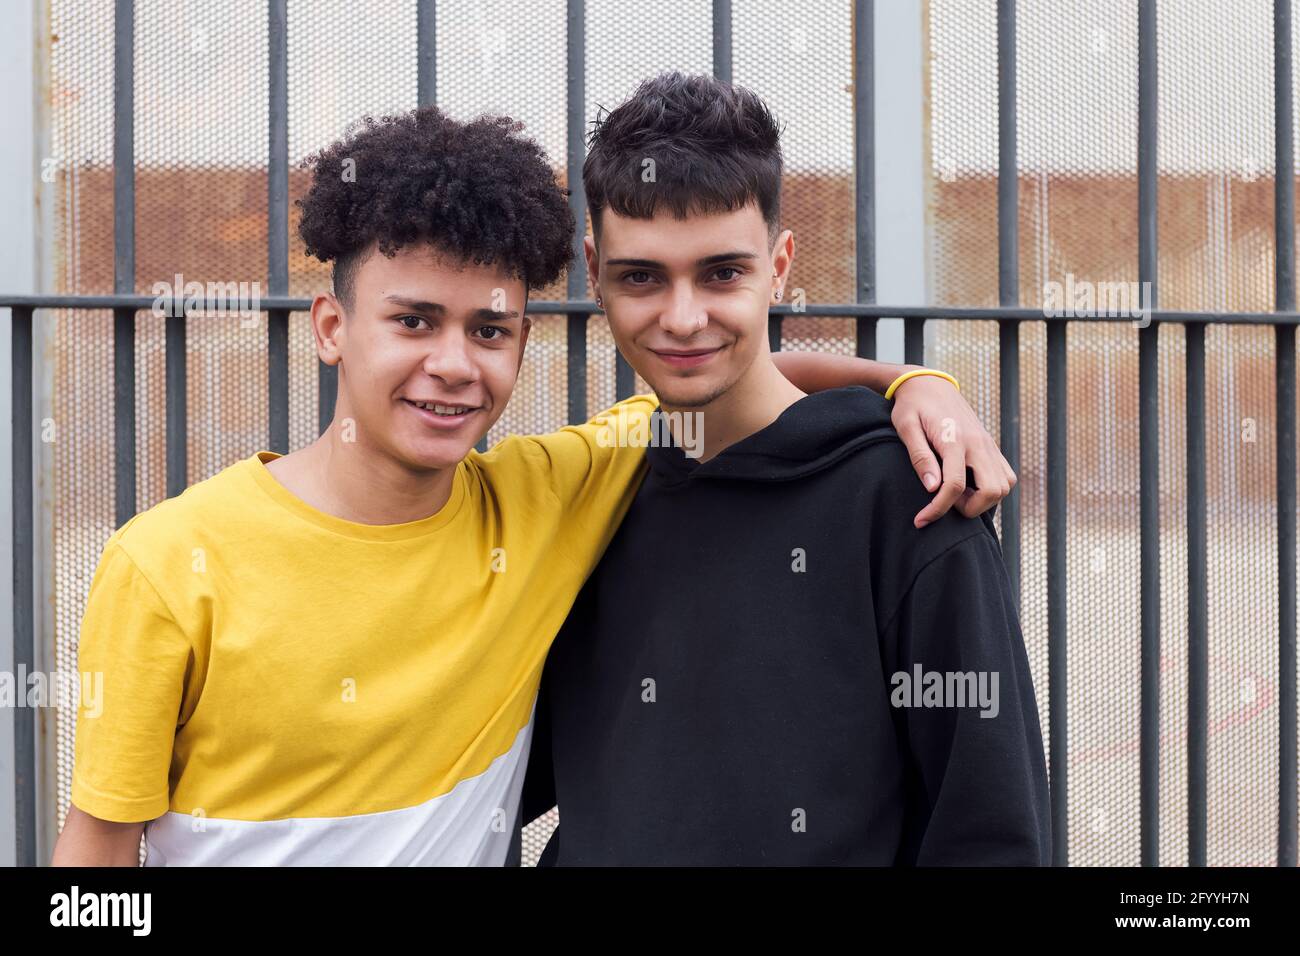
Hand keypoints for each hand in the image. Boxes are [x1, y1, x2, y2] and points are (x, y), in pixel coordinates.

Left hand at [890, 373, 1016, 527]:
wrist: (929, 383)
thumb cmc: (912, 406)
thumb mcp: (906, 428)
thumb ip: (919, 457)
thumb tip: (931, 488)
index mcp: (954, 439)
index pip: (953, 485)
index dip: (937, 509)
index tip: (920, 520)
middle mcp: (978, 443)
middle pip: (992, 491)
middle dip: (969, 508)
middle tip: (946, 501)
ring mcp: (988, 444)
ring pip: (1004, 486)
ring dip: (983, 499)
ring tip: (956, 492)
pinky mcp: (992, 446)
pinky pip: (1006, 476)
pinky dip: (992, 488)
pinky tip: (968, 485)